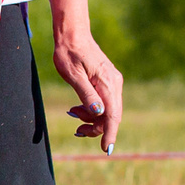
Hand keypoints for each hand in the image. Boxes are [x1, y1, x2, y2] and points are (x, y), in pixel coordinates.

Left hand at [52, 23, 122, 154]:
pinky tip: (78, 107)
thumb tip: (98, 112)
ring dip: (92, 118)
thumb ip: (86, 94)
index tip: (106, 150)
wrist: (72, 34)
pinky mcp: (107, 81)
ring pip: (107, 110)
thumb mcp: (73, 75)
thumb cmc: (69, 53)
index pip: (112, 115)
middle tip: (77, 131)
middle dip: (96, 128)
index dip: (109, 134)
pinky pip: (104, 102)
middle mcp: (114, 84)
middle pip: (111, 115)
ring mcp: (112, 82)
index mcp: (108, 83)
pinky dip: (92, 109)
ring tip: (72, 113)